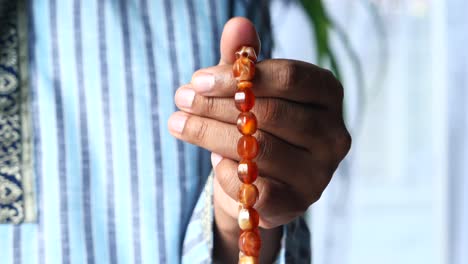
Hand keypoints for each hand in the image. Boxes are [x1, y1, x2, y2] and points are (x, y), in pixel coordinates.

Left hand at [168, 17, 350, 261]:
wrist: (262, 179)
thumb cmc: (258, 123)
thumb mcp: (250, 89)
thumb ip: (245, 59)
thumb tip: (237, 24)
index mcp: (327, 95)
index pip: (290, 78)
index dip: (240, 77)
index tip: (198, 80)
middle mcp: (333, 134)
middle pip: (272, 114)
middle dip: (217, 106)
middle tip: (181, 99)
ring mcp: (320, 173)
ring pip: (261, 151)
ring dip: (210, 136)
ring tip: (179, 123)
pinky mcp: (299, 203)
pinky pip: (258, 189)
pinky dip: (228, 175)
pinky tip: (213, 163)